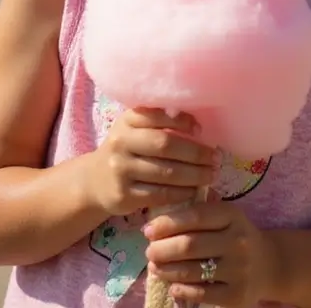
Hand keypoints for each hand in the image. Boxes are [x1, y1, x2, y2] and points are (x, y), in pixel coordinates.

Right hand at [90, 108, 218, 217]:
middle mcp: (121, 142)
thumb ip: (157, 122)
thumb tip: (196, 122)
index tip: (200, 129)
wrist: (94, 182)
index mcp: (126, 121)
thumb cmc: (126, 150)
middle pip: (165, 145)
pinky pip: (160, 194)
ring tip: (211, 174)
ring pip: (166, 173)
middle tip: (216, 158)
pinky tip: (194, 190)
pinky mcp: (124, 195)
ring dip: (194, 175)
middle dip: (196, 152)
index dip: (182, 121)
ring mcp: (120, 170)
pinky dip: (181, 193)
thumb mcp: (134, 129)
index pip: (157, 115)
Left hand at [144, 201, 276, 306]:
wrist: (269, 264)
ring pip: (193, 271)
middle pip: (190, 245)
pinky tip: (172, 285)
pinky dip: (183, 290)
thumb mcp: (224, 216)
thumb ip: (198, 212)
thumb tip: (157, 220)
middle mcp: (238, 241)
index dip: (168, 223)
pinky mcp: (237, 296)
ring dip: (167, 270)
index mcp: (233, 215)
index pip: (195, 215)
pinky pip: (202, 294)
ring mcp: (239, 270)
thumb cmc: (235, 236)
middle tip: (149, 251)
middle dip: (162, 249)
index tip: (148, 230)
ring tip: (154, 267)